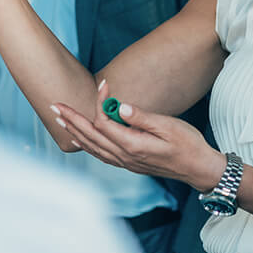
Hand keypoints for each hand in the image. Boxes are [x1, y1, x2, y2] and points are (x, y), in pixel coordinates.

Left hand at [51, 80, 226, 191]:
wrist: (198, 168)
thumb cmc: (188, 145)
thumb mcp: (169, 127)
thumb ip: (142, 118)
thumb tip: (120, 107)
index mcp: (133, 145)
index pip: (104, 121)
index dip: (100, 101)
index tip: (105, 83)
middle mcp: (124, 156)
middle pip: (90, 136)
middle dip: (71, 119)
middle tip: (54, 105)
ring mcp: (125, 162)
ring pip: (92, 147)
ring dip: (74, 132)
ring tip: (60, 120)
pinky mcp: (128, 164)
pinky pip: (100, 154)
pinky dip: (87, 144)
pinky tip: (82, 138)